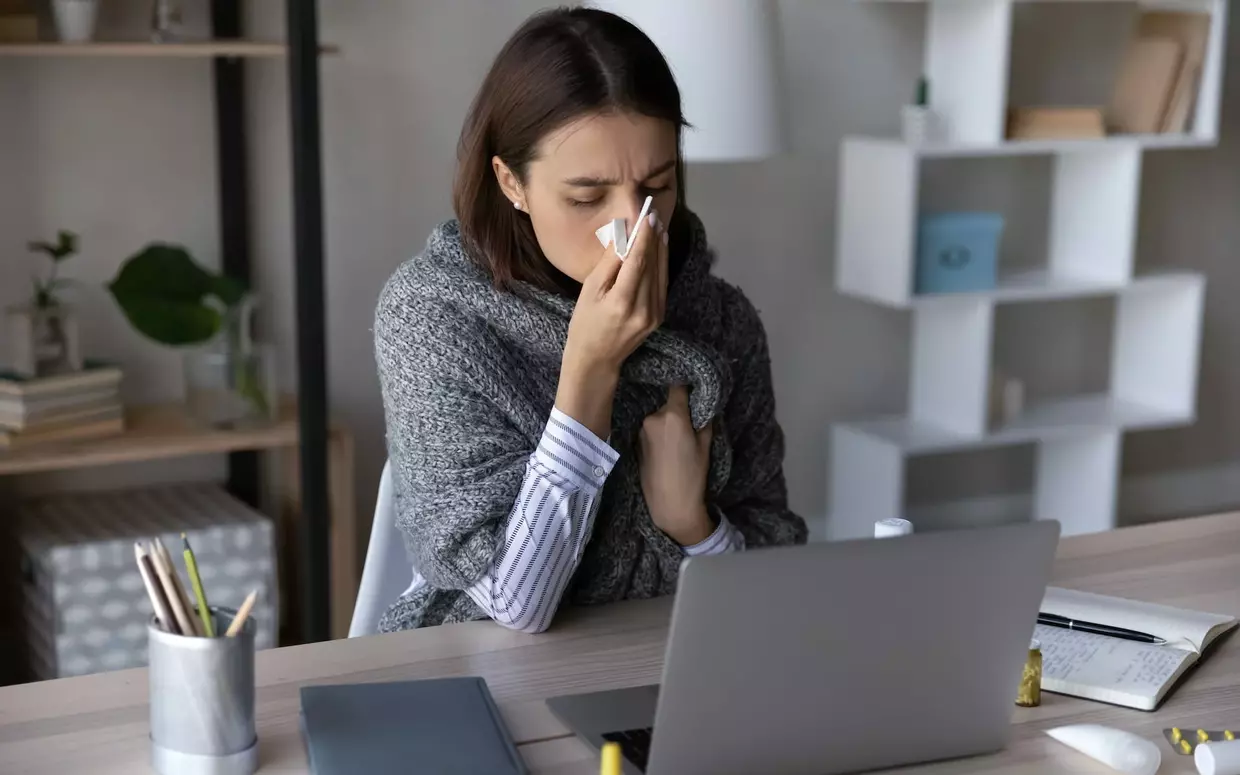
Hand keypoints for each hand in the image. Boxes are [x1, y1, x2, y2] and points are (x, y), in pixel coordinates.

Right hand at [556, 212, 667, 437]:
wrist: (597, 359)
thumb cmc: (585, 323)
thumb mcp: (590, 290)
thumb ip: (610, 263)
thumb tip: (624, 235)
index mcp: (623, 301)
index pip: (639, 260)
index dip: (644, 236)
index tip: (646, 215)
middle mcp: (644, 308)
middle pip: (653, 264)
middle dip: (654, 238)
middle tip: (653, 213)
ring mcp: (655, 314)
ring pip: (661, 272)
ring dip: (660, 247)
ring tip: (657, 225)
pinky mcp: (659, 316)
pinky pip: (661, 283)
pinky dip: (660, 264)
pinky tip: (659, 248)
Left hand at [639, 385, 714, 545]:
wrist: (670, 505)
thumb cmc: (693, 475)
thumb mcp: (706, 445)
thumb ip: (704, 418)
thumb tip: (704, 401)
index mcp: (672, 415)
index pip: (677, 385)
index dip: (684, 380)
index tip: (690, 378)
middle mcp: (652, 418)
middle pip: (667, 402)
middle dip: (677, 407)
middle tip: (689, 421)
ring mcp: (640, 430)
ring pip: (658, 417)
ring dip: (667, 422)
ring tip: (677, 441)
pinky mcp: (634, 442)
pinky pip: (650, 429)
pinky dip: (658, 432)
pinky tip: (665, 449)